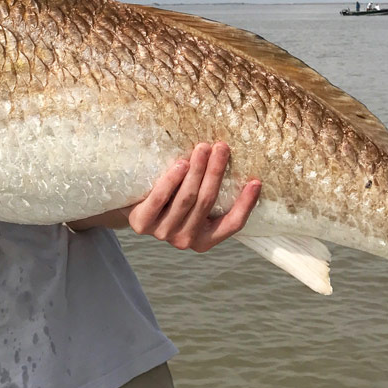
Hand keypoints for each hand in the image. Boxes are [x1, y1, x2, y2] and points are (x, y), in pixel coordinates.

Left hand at [124, 141, 260, 251]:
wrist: (132, 207)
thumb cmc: (171, 201)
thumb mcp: (193, 204)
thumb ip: (210, 194)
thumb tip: (234, 163)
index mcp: (204, 240)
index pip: (232, 225)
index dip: (245, 204)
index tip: (256, 181)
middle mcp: (185, 240)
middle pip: (207, 201)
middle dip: (216, 172)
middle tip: (222, 147)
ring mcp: (163, 233)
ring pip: (186, 198)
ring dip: (198, 170)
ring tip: (203, 148)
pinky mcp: (141, 223)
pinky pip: (161, 198)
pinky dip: (172, 180)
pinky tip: (182, 163)